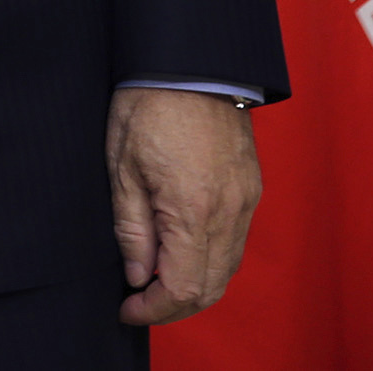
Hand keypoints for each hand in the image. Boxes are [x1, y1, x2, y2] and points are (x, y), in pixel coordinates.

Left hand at [107, 86, 260, 325]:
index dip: (154, 309)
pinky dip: (210, 261)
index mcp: (193, 210)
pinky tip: (181, 252)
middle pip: (211, 287)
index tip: (127, 308)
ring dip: (194, 285)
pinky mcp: (251, 189)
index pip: (183, 287)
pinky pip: (235, 242)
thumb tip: (138, 275)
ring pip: (227, 268)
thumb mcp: (121, 166)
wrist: (191, 63)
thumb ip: (131, 227)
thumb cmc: (147, 106)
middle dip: (174, 305)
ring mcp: (246, 202)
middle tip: (137, 302)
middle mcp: (229, 213)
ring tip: (154, 281)